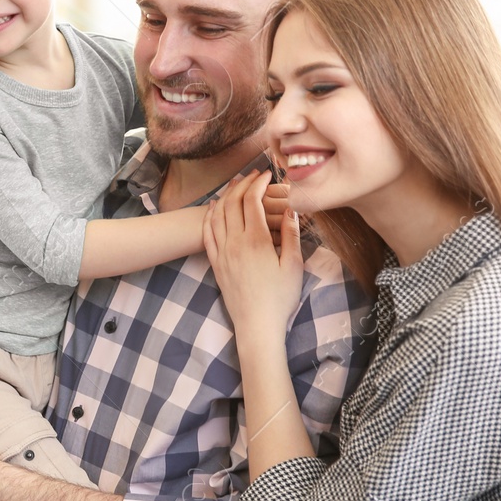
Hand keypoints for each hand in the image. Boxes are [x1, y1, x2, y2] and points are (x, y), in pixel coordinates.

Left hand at [204, 170, 304, 336]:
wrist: (257, 325)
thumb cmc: (280, 298)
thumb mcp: (294, 265)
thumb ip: (291, 234)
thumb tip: (292, 208)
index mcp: (256, 241)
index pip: (252, 200)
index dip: (259, 183)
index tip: (268, 175)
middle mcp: (235, 243)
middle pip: (233, 202)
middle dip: (243, 184)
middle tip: (254, 175)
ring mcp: (222, 253)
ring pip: (218, 214)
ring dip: (226, 195)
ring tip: (235, 183)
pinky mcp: (216, 263)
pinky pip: (207, 233)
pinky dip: (210, 216)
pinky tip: (214, 207)